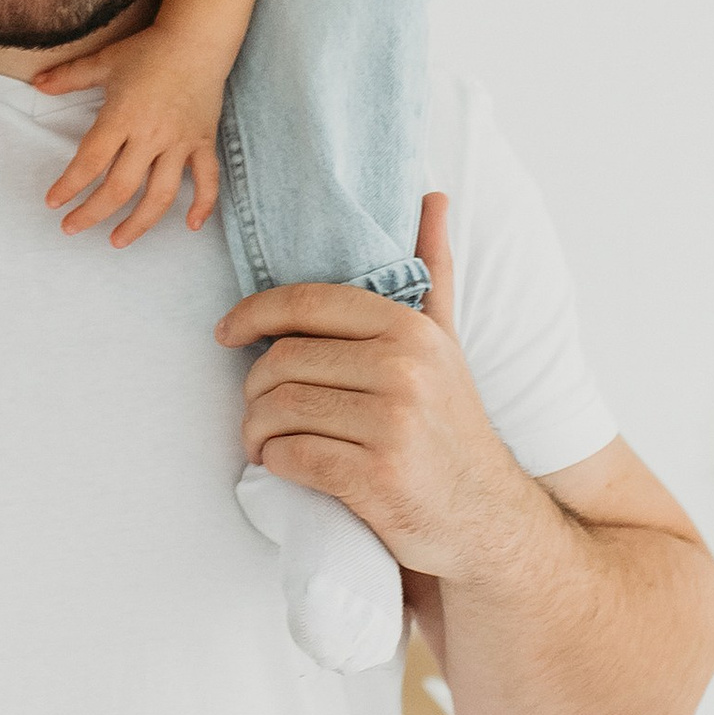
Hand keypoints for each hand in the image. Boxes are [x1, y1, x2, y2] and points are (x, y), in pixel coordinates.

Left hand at [34, 25, 226, 246]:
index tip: (54, 202)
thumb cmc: (149, 50)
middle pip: (120, 187)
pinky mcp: (203, 142)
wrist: (197, 39)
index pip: (91, 161)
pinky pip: (206, 179)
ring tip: (117, 241)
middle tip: (72, 228)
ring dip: (139, 224)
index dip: (70, 186)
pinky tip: (190, 226)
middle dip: (93, 213)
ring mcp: (180, 142)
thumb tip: (36, 84)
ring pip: (160, 194)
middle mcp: (151, 135)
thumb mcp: (104, 61)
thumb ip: (69, 76)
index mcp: (122, 116)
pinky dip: (202, 204)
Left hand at [215, 195, 498, 566]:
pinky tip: (283, 465)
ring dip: (256, 430)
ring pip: (278, 408)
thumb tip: (432, 196)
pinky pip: (290, 456)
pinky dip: (273, 462)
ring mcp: (393, 424)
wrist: (486, 518)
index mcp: (411, 329)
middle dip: (254, 388)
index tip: (227, 332)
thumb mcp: (447, 344)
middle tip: (259, 410)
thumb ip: (434, 273)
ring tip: (264, 440)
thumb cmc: (451, 426)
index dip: (252, 314)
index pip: (306, 303)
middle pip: (281, 359)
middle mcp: (404, 369)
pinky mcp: (377, 477)